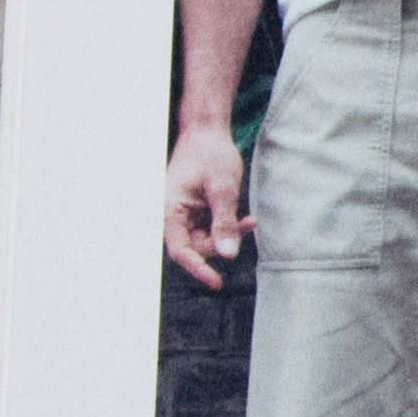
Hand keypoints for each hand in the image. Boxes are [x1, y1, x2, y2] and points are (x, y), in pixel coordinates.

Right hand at [162, 123, 248, 287]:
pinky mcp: (194, 212)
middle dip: (220, 244)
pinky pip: (211, 229)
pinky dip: (228, 228)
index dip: (198, 268)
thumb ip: (224, 222)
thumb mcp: (223, 188)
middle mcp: (171, 215)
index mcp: (169, 210)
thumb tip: (229, 255)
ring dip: (227, 235)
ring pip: (205, 240)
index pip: (180, 250)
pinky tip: (247, 220)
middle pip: (195, 247)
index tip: (217, 283)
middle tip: (244, 225)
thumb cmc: (211, 155)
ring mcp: (183, 214)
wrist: (207, 132)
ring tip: (248, 220)